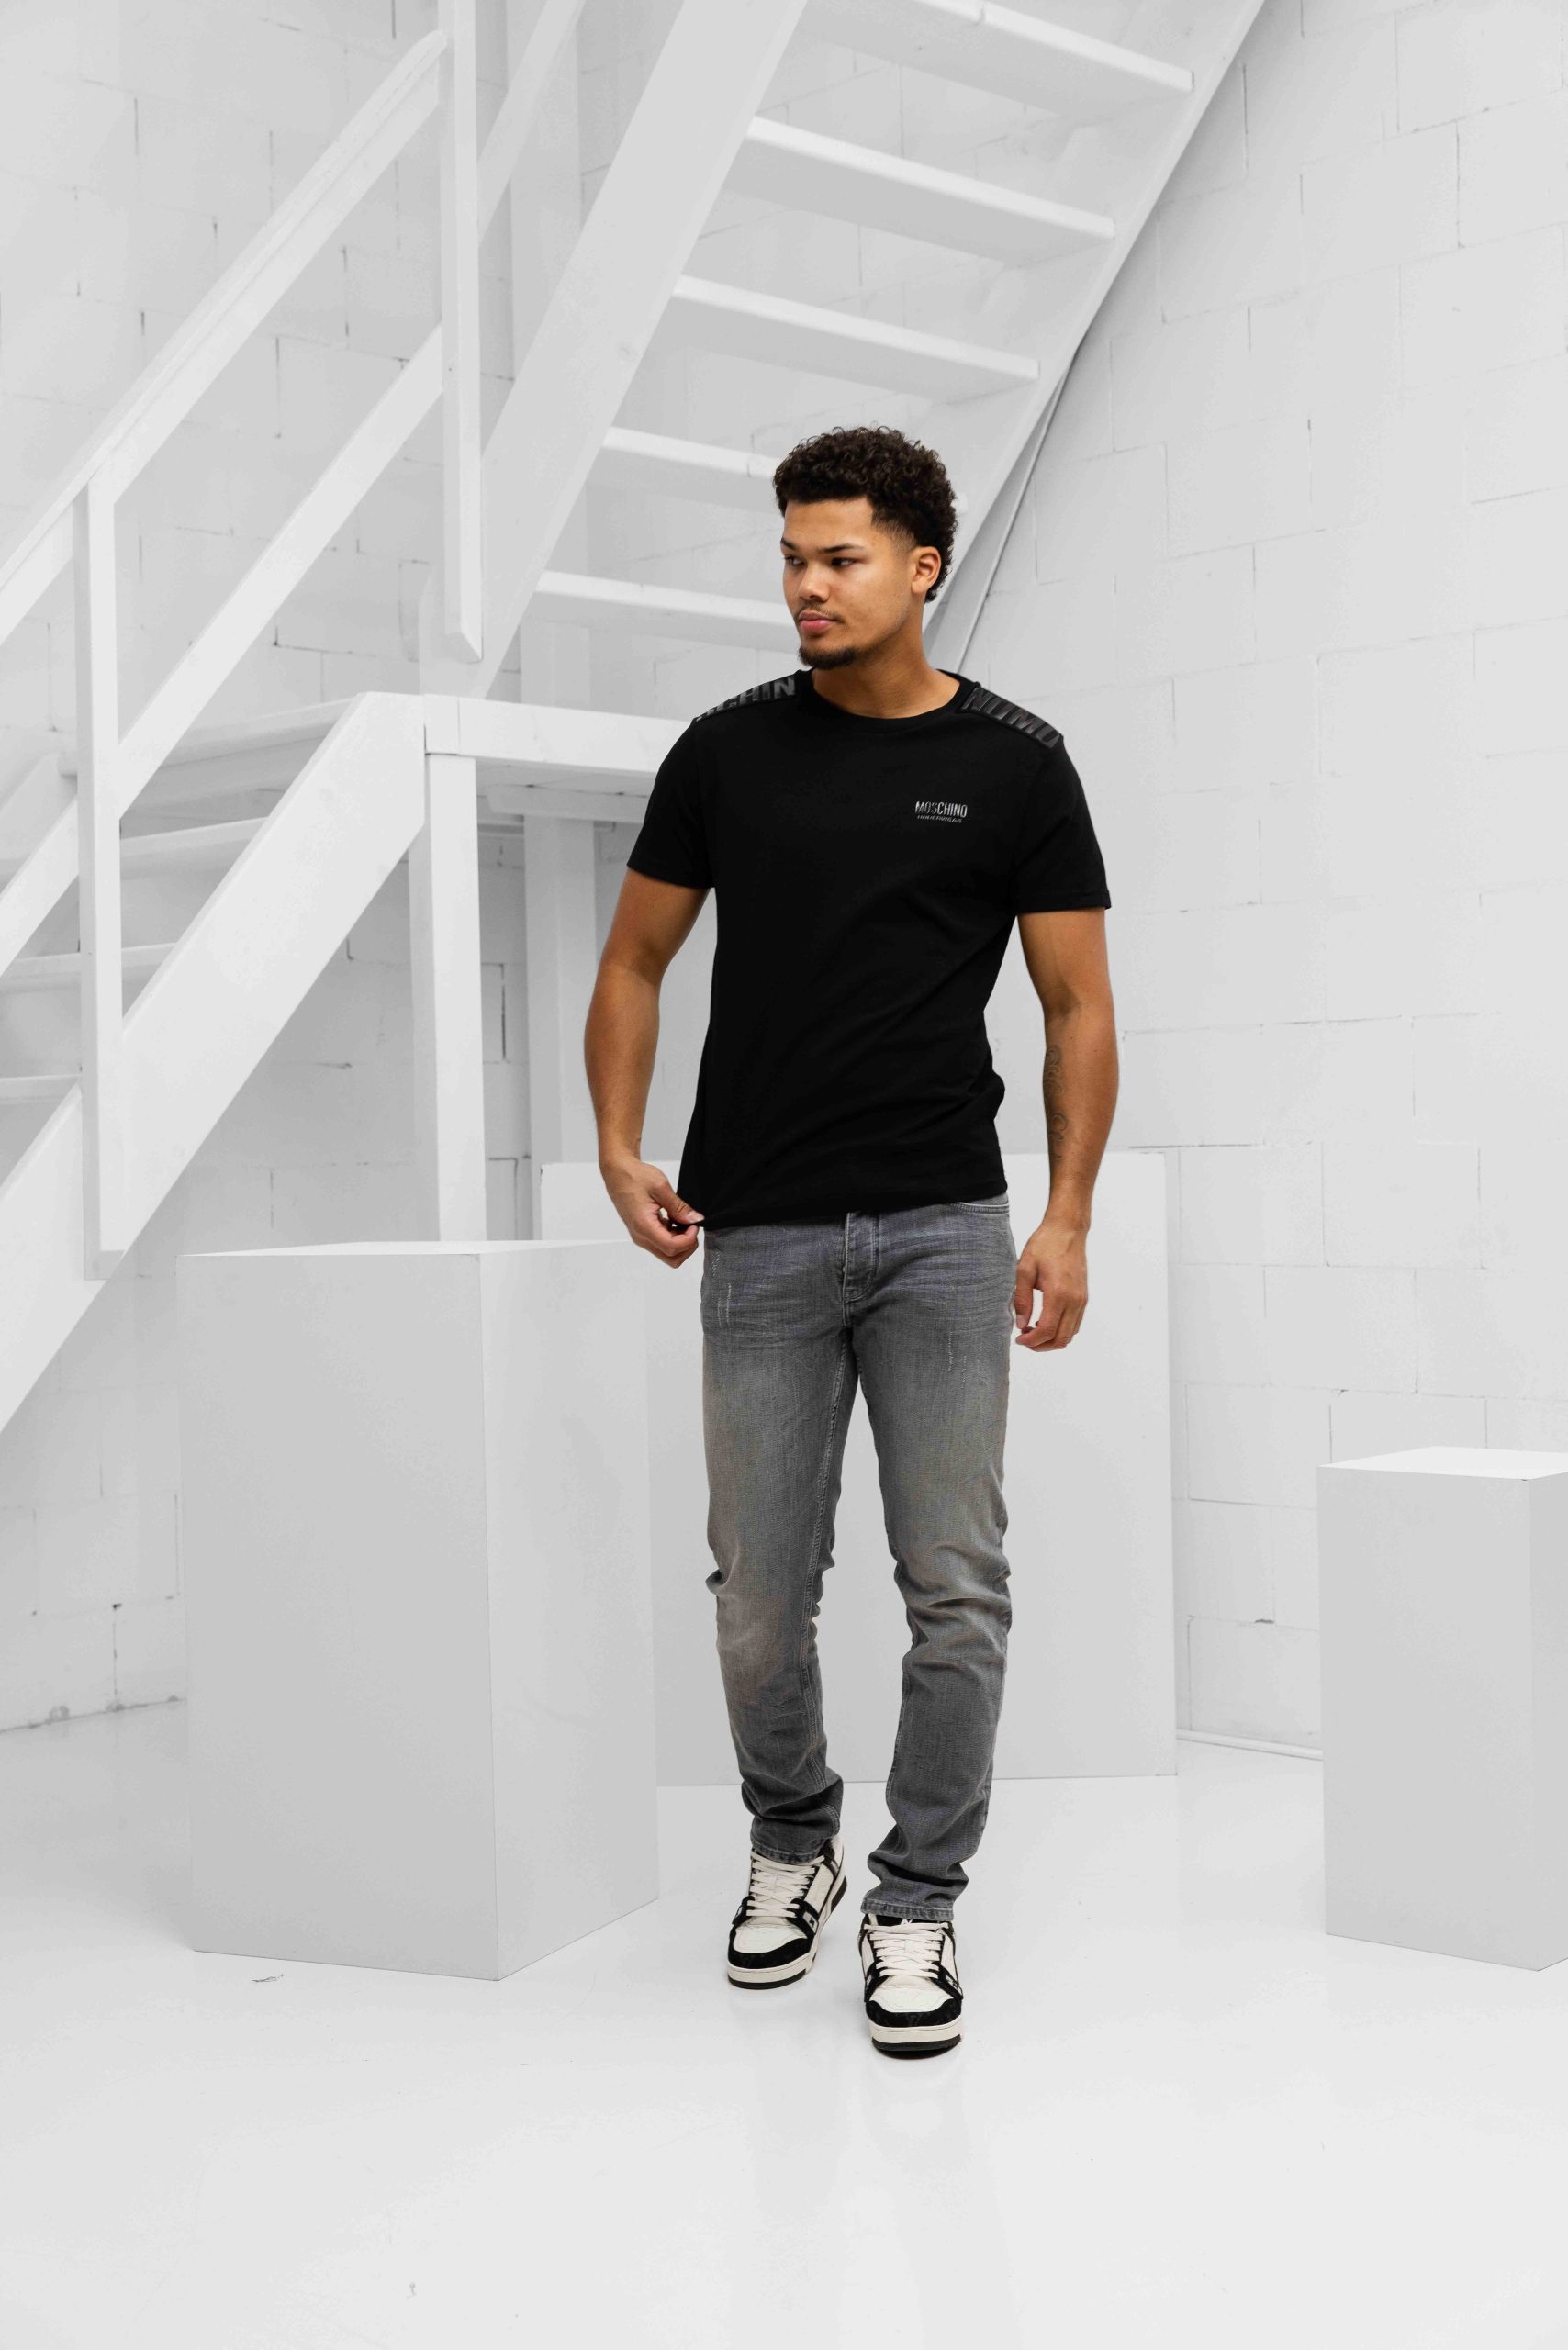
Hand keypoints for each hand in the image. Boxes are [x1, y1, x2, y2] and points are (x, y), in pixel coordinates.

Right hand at [601, 1157, 705, 1265]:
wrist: (618, 1173)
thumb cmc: (634, 1177)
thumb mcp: (661, 1188)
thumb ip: (679, 1207)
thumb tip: (695, 1220)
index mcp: (644, 1226)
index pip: (672, 1247)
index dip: (688, 1239)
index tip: (693, 1224)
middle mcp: (641, 1236)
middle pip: (671, 1258)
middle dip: (687, 1245)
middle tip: (691, 1225)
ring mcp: (641, 1236)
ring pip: (667, 1253)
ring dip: (681, 1242)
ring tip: (682, 1220)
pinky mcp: (642, 1232)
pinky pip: (661, 1244)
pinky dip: (673, 1237)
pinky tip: (674, 1220)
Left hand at [1013, 1220, 1087, 1350]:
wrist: (1067, 1230)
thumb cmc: (1044, 1245)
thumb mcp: (1024, 1269)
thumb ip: (1022, 1299)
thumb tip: (1021, 1324)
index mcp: (1058, 1293)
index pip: (1047, 1330)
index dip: (1032, 1341)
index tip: (1018, 1339)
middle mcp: (1074, 1300)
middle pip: (1061, 1339)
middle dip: (1041, 1346)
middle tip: (1024, 1339)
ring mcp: (1082, 1299)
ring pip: (1070, 1334)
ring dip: (1052, 1339)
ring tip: (1033, 1330)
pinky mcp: (1084, 1297)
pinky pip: (1075, 1324)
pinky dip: (1061, 1330)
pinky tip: (1046, 1321)